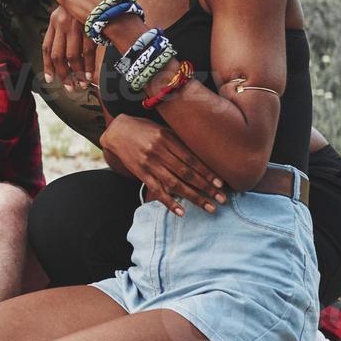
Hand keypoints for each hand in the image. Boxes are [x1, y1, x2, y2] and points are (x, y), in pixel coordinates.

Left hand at [41, 3, 97, 90]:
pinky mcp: (90, 26)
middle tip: (68, 87)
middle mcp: (62, 23)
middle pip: (58, 55)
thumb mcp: (65, 12)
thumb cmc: (80, 2)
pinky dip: (88, 65)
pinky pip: (88, 51)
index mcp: (53, 21)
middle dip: (62, 74)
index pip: (47, 48)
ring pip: (72, 56)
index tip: (50, 79)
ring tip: (80, 84)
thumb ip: (59, 30)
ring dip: (76, 73)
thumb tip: (59, 54)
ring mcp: (76, 25)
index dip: (47, 65)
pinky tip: (89, 75)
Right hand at [101, 117, 224, 215]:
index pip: (191, 159)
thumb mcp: (164, 128)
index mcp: (167, 138)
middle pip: (186, 173)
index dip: (207, 172)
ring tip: (209, 207)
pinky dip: (169, 202)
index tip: (221, 183)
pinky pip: (157, 190)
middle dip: (206, 188)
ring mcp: (149, 165)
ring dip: (194, 197)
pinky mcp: (141, 174)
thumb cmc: (145, 129)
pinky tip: (181, 212)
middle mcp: (159, 152)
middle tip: (222, 199)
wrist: (118, 132)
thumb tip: (204, 153)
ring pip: (175, 184)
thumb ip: (180, 140)